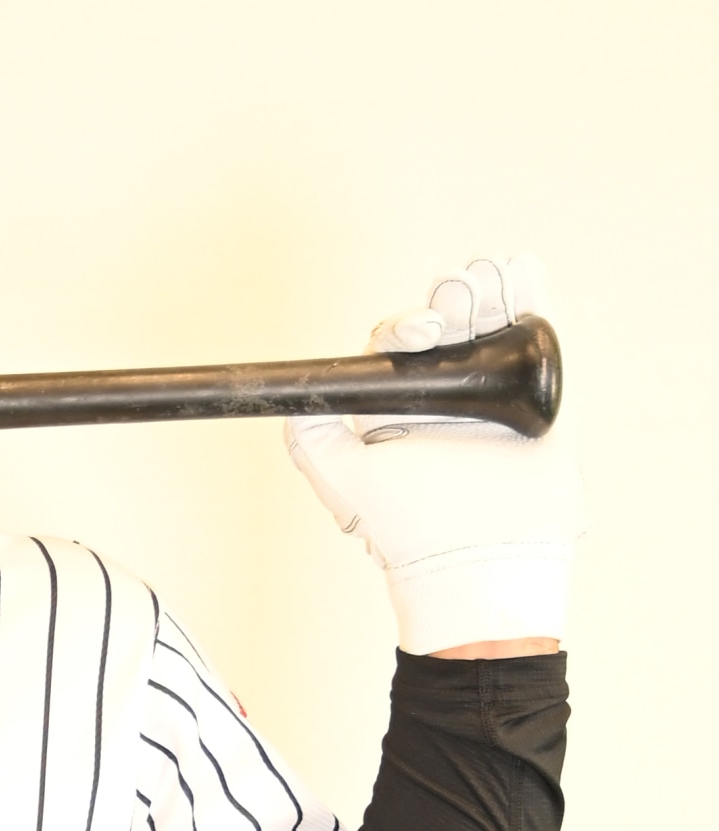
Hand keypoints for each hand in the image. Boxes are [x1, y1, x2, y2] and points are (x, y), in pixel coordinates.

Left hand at [285, 255, 584, 655]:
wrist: (480, 561)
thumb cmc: (408, 530)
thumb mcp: (343, 480)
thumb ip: (313, 438)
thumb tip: (292, 398)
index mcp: (397, 403)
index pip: (399, 345)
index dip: (407, 328)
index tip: (421, 331)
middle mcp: (444, 394)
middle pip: (447, 326)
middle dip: (452, 299)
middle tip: (458, 292)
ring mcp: (493, 393)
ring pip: (488, 324)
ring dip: (488, 292)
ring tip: (487, 277)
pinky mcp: (537, 398)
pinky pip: (535, 341)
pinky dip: (533, 300)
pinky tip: (525, 269)